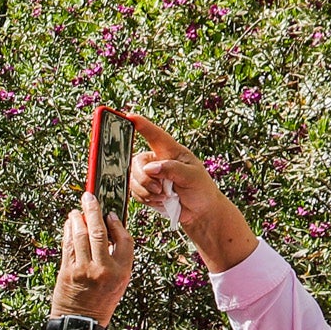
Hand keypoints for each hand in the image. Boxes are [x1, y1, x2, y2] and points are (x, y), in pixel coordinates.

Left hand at [52, 191, 133, 323]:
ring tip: (77, 210)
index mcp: (122, 272)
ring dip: (78, 218)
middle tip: (89, 196)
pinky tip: (69, 223)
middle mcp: (104, 270)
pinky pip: (68, 245)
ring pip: (81, 235)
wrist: (80, 322)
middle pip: (100, 232)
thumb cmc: (100, 301)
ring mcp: (84, 270)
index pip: (124, 240)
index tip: (111, 214)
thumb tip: (109, 228)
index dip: (117, 224)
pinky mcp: (67, 272)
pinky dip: (68, 231)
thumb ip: (116, 258)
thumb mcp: (118, 282)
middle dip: (93, 210)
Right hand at [121, 112, 257, 269]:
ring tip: (163, 196)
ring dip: (146, 191)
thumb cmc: (201, 190)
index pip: (155, 135)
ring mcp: (150, 175)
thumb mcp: (192, 176)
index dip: (142, 125)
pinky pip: (134, 192)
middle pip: (136, 162)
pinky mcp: (145, 190)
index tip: (130, 117)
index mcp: (171, 151)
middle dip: (144, 178)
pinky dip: (145, 199)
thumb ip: (172, 169)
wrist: (200, 212)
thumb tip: (150, 168)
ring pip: (132, 179)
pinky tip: (159, 202)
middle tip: (159, 189)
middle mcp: (157, 161)